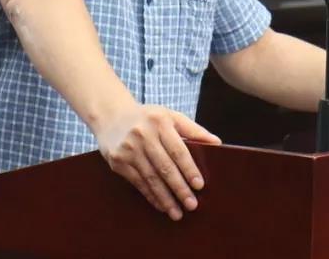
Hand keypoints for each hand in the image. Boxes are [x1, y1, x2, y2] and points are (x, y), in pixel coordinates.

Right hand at [95, 103, 220, 220]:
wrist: (111, 115)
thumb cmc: (148, 118)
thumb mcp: (170, 116)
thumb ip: (193, 130)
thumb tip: (217, 143)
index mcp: (160, 122)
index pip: (178, 150)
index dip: (189, 169)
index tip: (199, 185)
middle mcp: (143, 135)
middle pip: (165, 167)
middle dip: (179, 188)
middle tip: (192, 205)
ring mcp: (129, 149)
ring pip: (151, 178)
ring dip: (165, 198)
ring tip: (177, 213)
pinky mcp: (118, 161)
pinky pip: (138, 182)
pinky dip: (151, 195)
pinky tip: (161, 205)